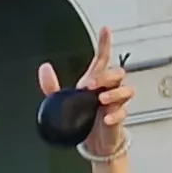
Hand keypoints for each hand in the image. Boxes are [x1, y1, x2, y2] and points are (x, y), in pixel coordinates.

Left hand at [43, 26, 130, 161]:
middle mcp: (108, 89)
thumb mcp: (63, 100)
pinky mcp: (119, 117)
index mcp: (95, 81)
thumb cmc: (83, 117)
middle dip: (105, 76)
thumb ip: (51, 86)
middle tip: (90, 85)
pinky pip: (123, 113)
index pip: (102, 58)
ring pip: (126, 90)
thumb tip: (44, 67)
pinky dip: (115, 114)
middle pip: (117, 73)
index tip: (105, 30)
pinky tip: (106, 118)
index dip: (105, 44)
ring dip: (115, 93)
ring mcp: (115, 103)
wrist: (92, 142)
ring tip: (101, 100)